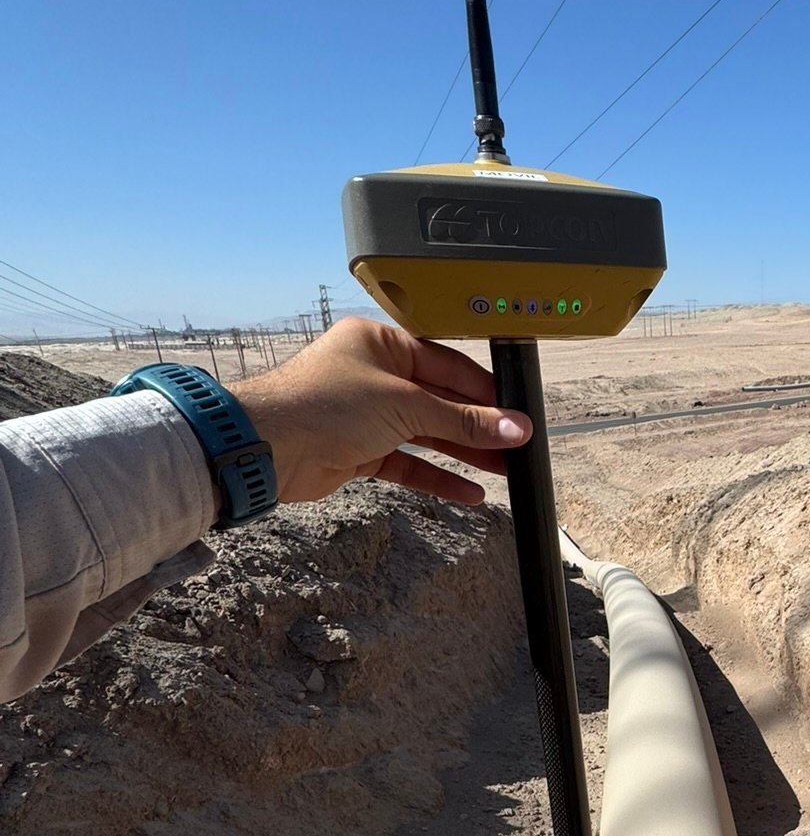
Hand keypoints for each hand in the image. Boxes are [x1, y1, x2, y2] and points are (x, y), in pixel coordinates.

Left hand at [231, 316, 530, 504]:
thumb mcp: (405, 405)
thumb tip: (511, 426)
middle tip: (516, 446)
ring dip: (463, 453)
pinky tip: (468, 492)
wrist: (267, 447)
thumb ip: (462, 420)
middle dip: (478, 426)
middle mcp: (375, 375)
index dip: (484, 392)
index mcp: (383, 344)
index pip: (448, 365)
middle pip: (440, 401)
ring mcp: (367, 414)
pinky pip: (408, 462)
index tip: (516, 415)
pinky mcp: (359, 450)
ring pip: (427, 433)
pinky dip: (436, 476)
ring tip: (504, 470)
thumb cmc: (322, 404)